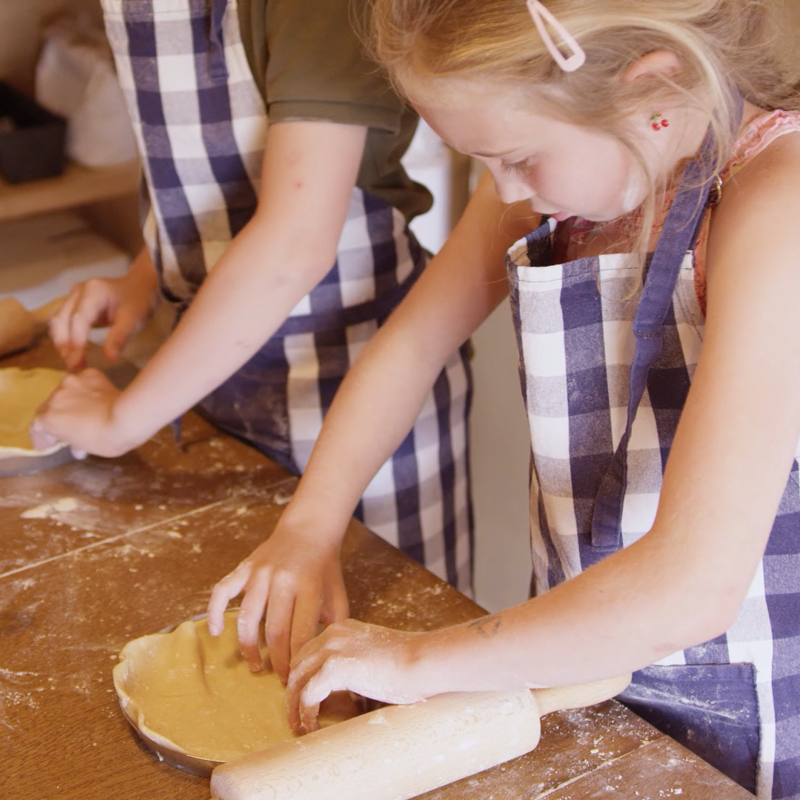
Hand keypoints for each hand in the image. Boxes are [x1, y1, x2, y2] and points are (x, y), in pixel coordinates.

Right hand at [29, 369, 134, 456]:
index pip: (38, 425)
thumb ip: (71, 440)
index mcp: (49, 418)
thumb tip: (76, 446)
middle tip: (69, 425)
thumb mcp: (83, 446)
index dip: (43, 435)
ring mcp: (71, 382)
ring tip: (86, 409)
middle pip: (50, 406)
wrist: (125, 420)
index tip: (50, 442)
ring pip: (66, 391)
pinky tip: (98, 397)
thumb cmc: (104, 439)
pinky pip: (83, 382)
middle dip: (57, 416)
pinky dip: (87, 390)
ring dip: (72, 401)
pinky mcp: (89, 374)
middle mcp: (55, 397)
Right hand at [50, 260, 158, 370]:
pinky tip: (71, 353)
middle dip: (65, 345)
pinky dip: (64, 337)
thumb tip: (109, 358)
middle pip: (62, 319)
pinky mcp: (73, 303)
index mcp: (93, 291)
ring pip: (58, 321)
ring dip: (62, 343)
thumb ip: (120, 338)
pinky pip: (62, 321)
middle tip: (74, 366)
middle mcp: (78, 291)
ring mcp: (73, 296)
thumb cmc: (138, 302)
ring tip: (72, 363)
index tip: (78, 362)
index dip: (76, 342)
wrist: (139, 287)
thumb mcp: (134, 320)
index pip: (78, 319)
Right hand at [207, 516, 348, 682]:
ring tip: (254, 665)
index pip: (300, 632)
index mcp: (309, 587)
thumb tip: (324, 659)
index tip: (297, 677)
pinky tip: (216, 632)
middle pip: (274, 630)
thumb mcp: (338, 595)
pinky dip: (214, 613)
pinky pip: (222, 591)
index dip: (297, 659)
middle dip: (277, 660)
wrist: (308, 532)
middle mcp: (282, 579)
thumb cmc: (324, 570)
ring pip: (247, 617)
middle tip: (279, 678)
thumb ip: (334, 625)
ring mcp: (260, 573)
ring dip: (248, 646)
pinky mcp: (244, 568)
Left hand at [285, 620, 427, 733]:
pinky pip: (308, 694)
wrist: (421, 661)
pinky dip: (306, 712)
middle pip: (298, 665)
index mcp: (342, 629)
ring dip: (294, 705)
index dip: (301, 676)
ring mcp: (332, 649)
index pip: (308, 652)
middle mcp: (333, 634)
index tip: (301, 698)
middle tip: (295, 715)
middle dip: (293, 691)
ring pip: (297, 680)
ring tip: (298, 725)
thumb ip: (355, 661)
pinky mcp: (335, 668)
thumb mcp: (374, 653)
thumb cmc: (407, 663)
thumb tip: (346, 688)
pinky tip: (311, 724)